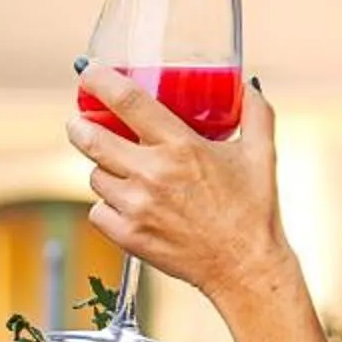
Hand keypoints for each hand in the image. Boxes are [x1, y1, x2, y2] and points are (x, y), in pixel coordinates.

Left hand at [67, 69, 293, 311]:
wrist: (246, 268)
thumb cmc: (254, 212)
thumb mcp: (262, 154)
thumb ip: (255, 114)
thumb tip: (248, 85)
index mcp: (181, 146)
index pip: (127, 101)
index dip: (101, 81)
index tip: (89, 73)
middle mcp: (153, 173)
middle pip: (92, 138)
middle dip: (79, 125)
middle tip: (80, 122)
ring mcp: (137, 206)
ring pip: (94, 176)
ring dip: (102, 170)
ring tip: (119, 171)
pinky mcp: (129, 236)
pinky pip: (98, 211)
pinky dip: (107, 206)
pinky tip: (127, 204)